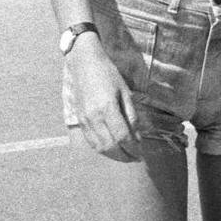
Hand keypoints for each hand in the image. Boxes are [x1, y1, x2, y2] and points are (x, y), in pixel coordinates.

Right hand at [68, 36, 141, 161]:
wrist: (84, 62)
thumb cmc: (108, 74)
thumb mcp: (126, 92)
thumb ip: (131, 116)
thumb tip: (137, 138)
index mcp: (107, 108)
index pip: (122, 137)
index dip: (133, 148)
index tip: (141, 153)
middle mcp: (94, 116)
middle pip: (110, 146)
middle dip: (124, 156)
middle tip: (135, 158)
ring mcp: (84, 119)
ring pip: (99, 147)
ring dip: (113, 155)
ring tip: (125, 156)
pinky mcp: (79, 119)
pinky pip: (90, 141)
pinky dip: (102, 149)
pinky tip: (112, 148)